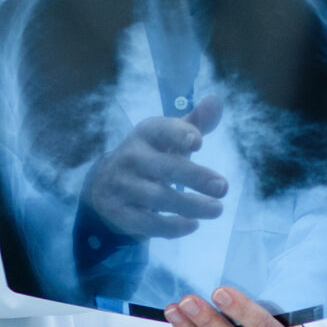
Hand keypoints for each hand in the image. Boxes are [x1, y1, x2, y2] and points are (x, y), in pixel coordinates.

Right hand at [83, 96, 228, 238]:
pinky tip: (193, 225)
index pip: (161, 130)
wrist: (104, 186)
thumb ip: (195, 122)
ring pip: (159, 198)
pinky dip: (172, 227)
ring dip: (191, 205)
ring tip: (217, 209)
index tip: (199, 142)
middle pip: (165, 167)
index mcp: (145, 135)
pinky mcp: (122, 214)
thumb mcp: (167, 138)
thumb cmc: (149, 157)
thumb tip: (217, 100)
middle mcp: (131, 158)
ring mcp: (124, 187)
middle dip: (195, 176)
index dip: (179, 134)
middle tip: (223, 187)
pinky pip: (148, 223)